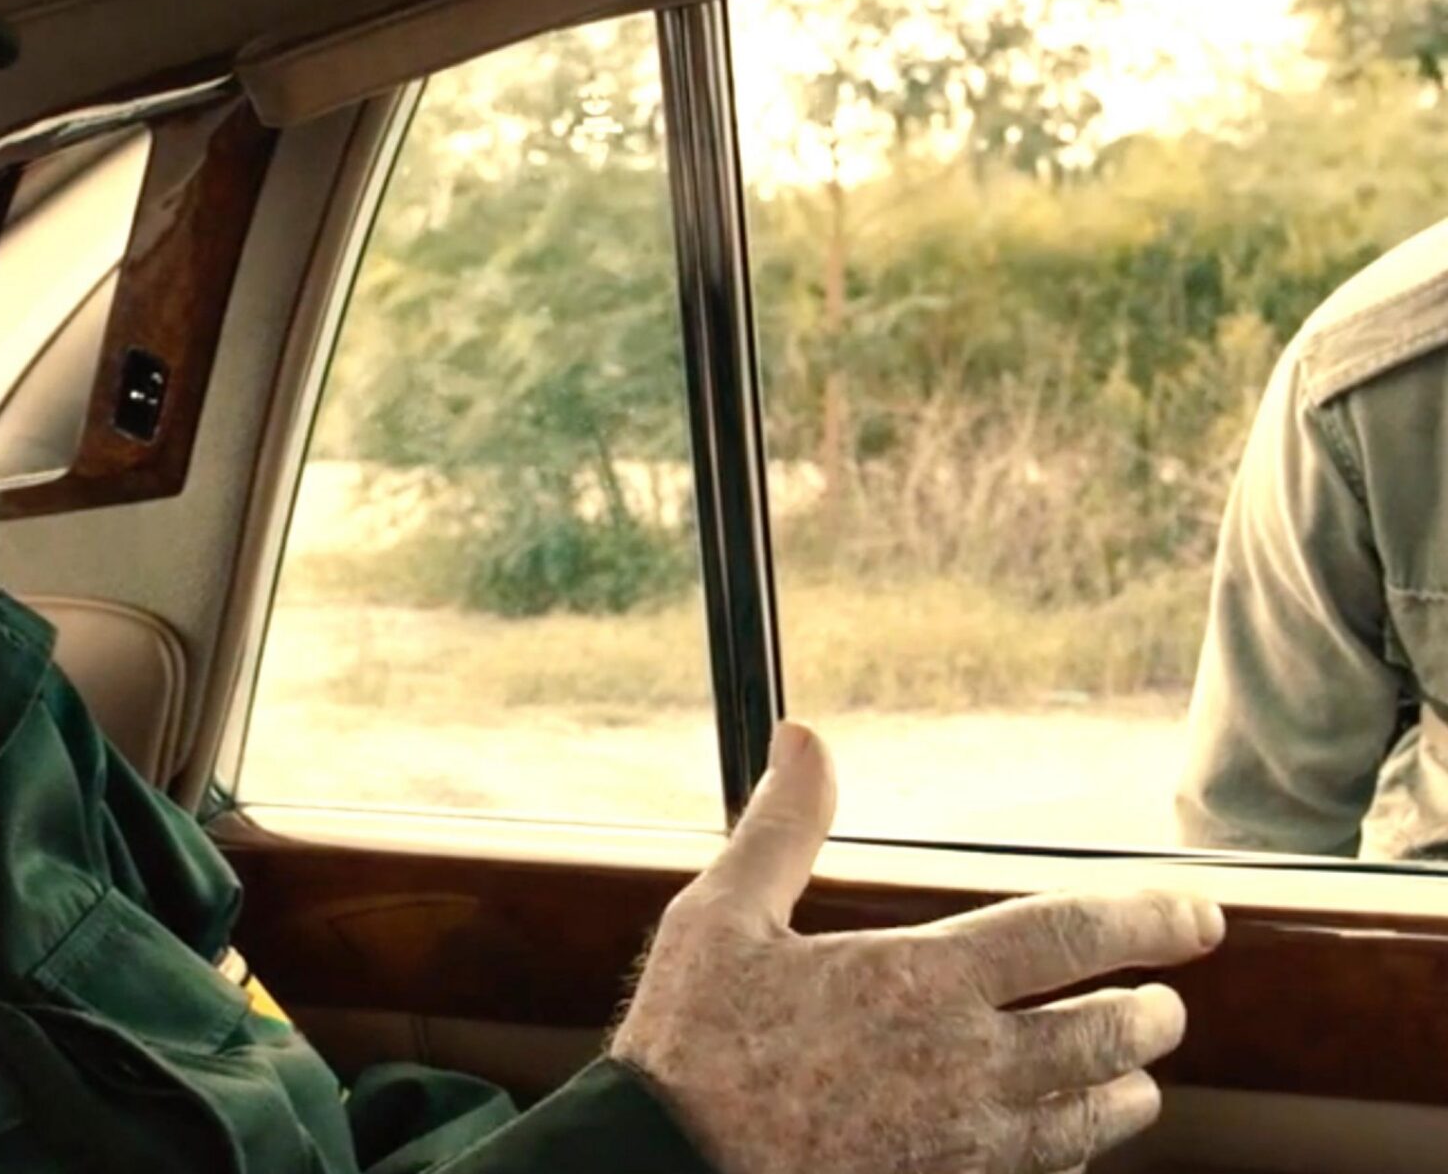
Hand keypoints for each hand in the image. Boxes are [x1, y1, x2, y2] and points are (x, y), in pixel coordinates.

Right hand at [610, 723, 1224, 1173]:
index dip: (1147, 919)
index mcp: (919, 981)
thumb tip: (805, 738)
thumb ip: (782, 828)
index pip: (1070, 938)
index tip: (1199, 915)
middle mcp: (963, 1066)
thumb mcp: (721, 919)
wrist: (669, 1173)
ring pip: (1090, 1121)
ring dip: (1124, 1091)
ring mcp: (962, 1145)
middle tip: (1166, 1003)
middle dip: (1150, 1015)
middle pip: (1105, 1037)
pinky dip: (1068, 1155)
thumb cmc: (689, 1046)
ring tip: (1137, 1077)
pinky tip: (1060, 1145)